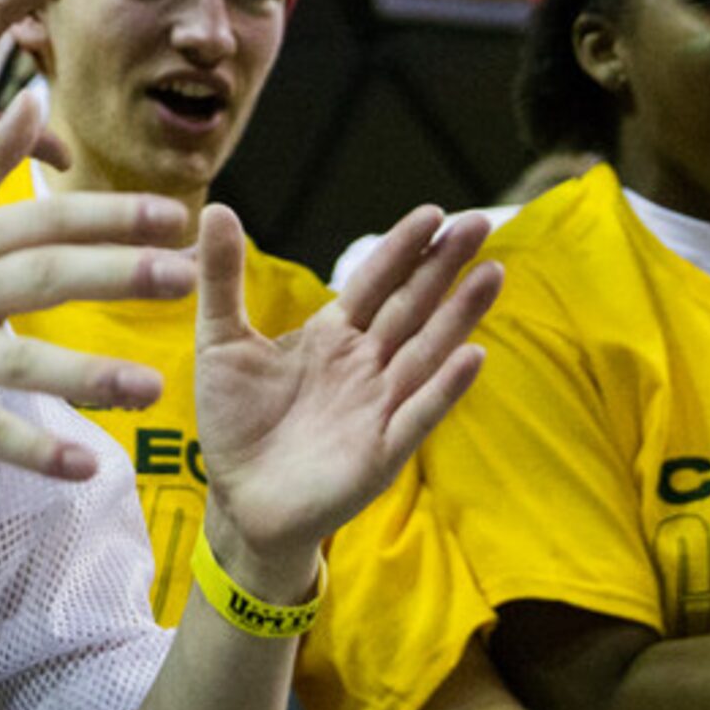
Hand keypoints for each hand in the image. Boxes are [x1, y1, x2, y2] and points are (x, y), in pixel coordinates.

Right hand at [0, 85, 195, 479]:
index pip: (47, 220)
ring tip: (153, 387)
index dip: (112, 217)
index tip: (176, 216)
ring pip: (21, 362)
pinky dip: (33, 451)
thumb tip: (37, 94)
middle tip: (184, 276)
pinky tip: (85, 466)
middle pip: (45, 277)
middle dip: (116, 274)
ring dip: (88, 376)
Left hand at [193, 203, 499, 592]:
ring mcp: (379, 405)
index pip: (375, 281)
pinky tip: (472, 356)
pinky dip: (445, 387)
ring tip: (491, 274)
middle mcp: (365, 364)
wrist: (239, 500)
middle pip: (412, 305)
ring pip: (427, 350)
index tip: (433, 213)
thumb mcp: (220, 341)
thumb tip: (218, 209)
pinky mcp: (382, 451)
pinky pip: (419, 413)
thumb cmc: (234, 421)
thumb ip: (222, 278)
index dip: (403, 249)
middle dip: (444, 266)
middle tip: (481, 222)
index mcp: (332, 335)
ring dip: (460, 315)